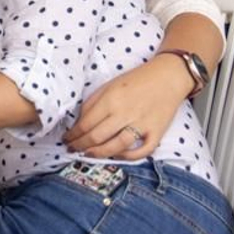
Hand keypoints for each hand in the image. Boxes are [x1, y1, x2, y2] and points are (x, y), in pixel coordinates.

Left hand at [64, 55, 190, 159]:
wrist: (167, 76)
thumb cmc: (135, 80)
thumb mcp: (109, 85)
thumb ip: (93, 102)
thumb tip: (79, 121)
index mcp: (110, 100)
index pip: (86, 123)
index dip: (73, 135)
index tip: (66, 139)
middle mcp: (125, 113)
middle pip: (97, 137)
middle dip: (80, 146)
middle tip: (72, 149)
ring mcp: (142, 124)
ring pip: (117, 146)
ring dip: (99, 154)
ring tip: (88, 154)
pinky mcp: (157, 132)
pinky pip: (143, 151)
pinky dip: (129, 156)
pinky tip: (118, 155)